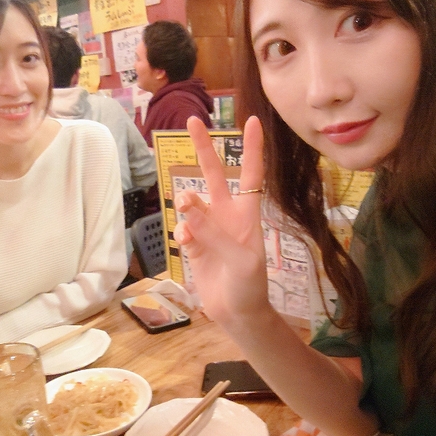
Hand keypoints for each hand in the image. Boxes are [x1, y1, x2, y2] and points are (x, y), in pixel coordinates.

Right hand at [173, 116, 269, 324]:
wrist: (239, 314)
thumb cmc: (251, 285)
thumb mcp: (241, 259)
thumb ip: (215, 233)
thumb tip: (188, 206)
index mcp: (247, 213)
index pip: (251, 174)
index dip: (252, 149)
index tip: (253, 122)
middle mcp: (227, 215)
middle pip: (213, 175)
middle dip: (203, 148)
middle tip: (193, 121)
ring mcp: (209, 229)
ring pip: (191, 203)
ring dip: (186, 202)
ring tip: (185, 206)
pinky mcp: (194, 246)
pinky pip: (182, 229)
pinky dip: (182, 232)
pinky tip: (187, 243)